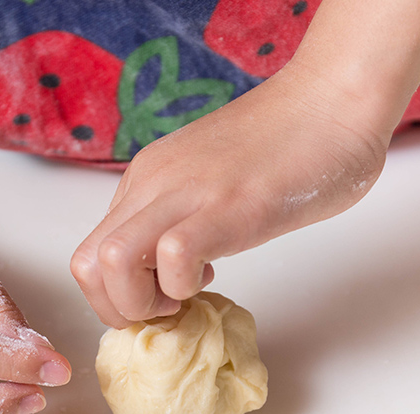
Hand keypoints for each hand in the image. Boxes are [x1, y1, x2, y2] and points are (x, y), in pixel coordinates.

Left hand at [71, 64, 389, 327]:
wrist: (334, 98)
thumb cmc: (286, 143)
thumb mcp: (209, 181)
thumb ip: (183, 215)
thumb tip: (174, 267)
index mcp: (145, 179)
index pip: (90, 252)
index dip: (114, 294)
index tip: (159, 297)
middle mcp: (152, 183)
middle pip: (85, 265)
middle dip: (116, 309)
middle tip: (166, 309)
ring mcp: (184, 192)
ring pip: (110, 262)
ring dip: (142, 304)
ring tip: (185, 297)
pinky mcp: (226, 207)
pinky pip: (172, 257)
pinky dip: (185, 286)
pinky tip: (217, 272)